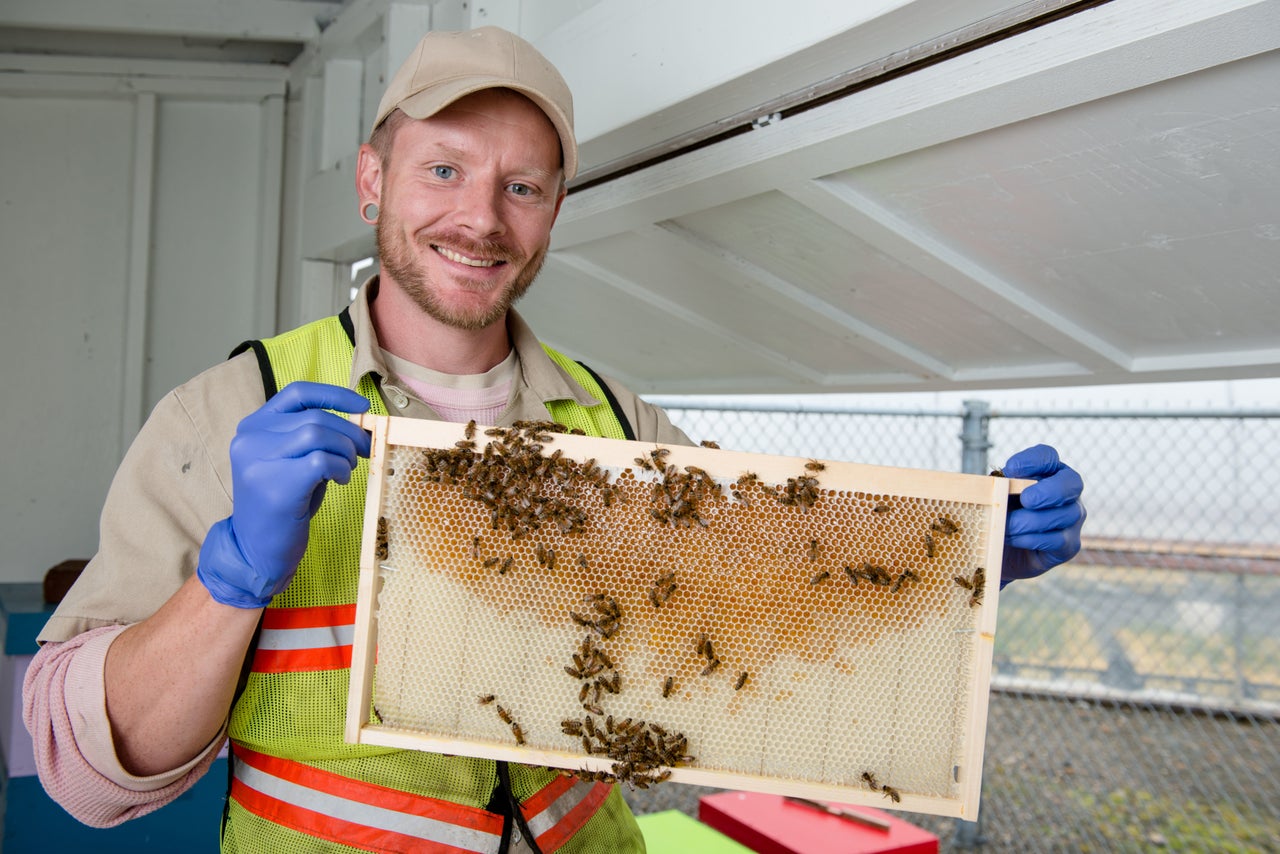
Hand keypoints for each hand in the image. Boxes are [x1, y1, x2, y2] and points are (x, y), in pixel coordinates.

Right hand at [197, 381, 370, 607]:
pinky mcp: (275, 483)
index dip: (334, 395)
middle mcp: (250, 438)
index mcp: (253, 426)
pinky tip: (339, 481)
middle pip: (315, 417)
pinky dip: (339, 468)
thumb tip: (360, 424)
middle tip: (365, 451)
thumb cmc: (283, 505)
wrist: (256, 550)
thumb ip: (314, 438)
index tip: (363, 406)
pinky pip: (321, 460)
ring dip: (344, 451)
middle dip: (350, 432)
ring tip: (346, 469)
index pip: (297, 393)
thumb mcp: (293, 461)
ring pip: (318, 434)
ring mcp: (258, 460)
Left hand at [1000, 444, 1085, 584]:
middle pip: (1071, 483)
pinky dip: (1031, 539)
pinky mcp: (1070, 544)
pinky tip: (1012, 539)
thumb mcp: (995, 497)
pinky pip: (1057, 540)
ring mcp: (1072, 517)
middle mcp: (1067, 491)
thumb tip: (1001, 481)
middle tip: (1026, 500)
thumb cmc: (1000, 515)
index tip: (1012, 468)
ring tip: (1007, 527)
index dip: (1033, 460)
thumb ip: (998, 486)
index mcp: (1047, 471)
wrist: (1000, 551)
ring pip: (1064, 515)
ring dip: (1031, 521)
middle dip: (1048, 491)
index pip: (1048, 456)